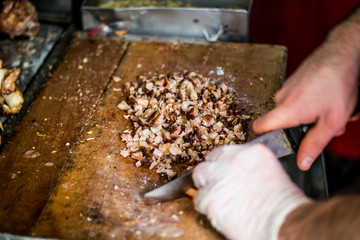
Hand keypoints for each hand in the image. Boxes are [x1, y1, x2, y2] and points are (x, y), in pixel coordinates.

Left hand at [193, 144, 310, 239]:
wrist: (284, 224)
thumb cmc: (284, 206)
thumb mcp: (272, 173)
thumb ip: (251, 167)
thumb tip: (239, 173)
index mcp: (252, 152)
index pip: (226, 151)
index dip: (223, 163)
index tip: (223, 171)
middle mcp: (233, 160)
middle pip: (210, 160)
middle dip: (212, 172)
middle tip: (218, 185)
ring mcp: (219, 178)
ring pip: (199, 175)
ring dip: (205, 186)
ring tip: (216, 198)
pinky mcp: (210, 197)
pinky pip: (198, 199)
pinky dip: (205, 207)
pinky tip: (218, 212)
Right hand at [253, 34, 358, 170]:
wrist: (343, 52)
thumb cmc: (339, 83)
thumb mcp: (332, 121)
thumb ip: (315, 144)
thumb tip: (302, 163)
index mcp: (286, 110)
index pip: (259, 128)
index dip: (263, 138)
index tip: (275, 143)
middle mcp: (281, 98)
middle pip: (282, 123)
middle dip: (301, 128)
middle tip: (322, 124)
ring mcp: (286, 88)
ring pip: (292, 111)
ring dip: (309, 114)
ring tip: (328, 108)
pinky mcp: (293, 81)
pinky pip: (296, 99)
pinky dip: (310, 102)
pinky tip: (326, 98)